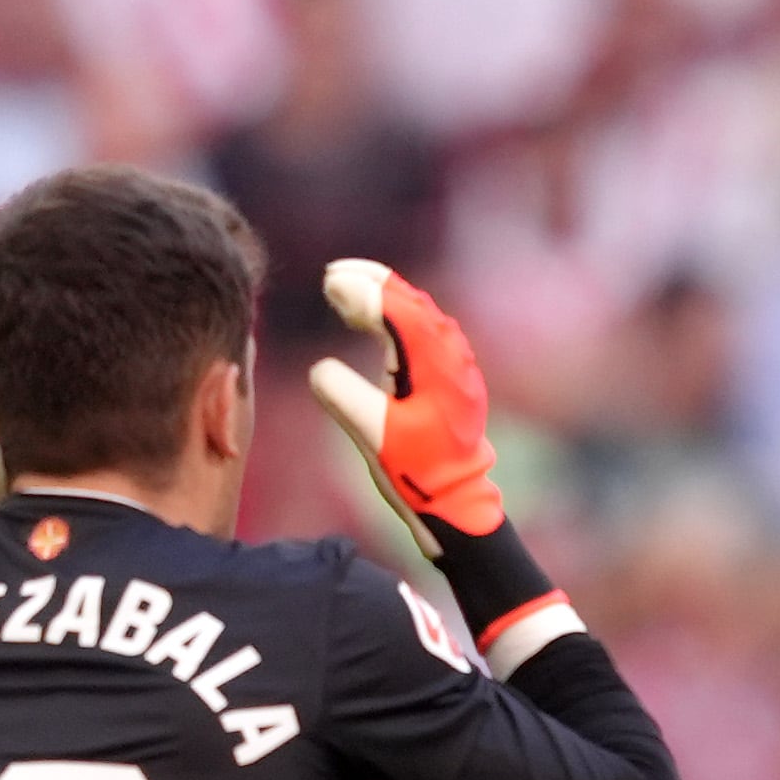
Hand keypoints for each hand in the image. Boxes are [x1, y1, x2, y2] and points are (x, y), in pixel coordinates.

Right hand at [309, 259, 510, 554]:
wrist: (459, 505)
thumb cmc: (418, 474)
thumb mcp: (373, 436)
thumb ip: (343, 396)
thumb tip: (320, 368)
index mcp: (436, 367)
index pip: (400, 312)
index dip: (365, 292)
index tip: (330, 282)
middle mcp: (451, 360)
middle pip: (413, 303)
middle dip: (374, 283)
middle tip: (334, 274)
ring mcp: (454, 370)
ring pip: (420, 315)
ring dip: (385, 296)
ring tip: (348, 285)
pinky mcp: (449, 382)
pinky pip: (423, 333)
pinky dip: (396, 317)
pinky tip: (374, 320)